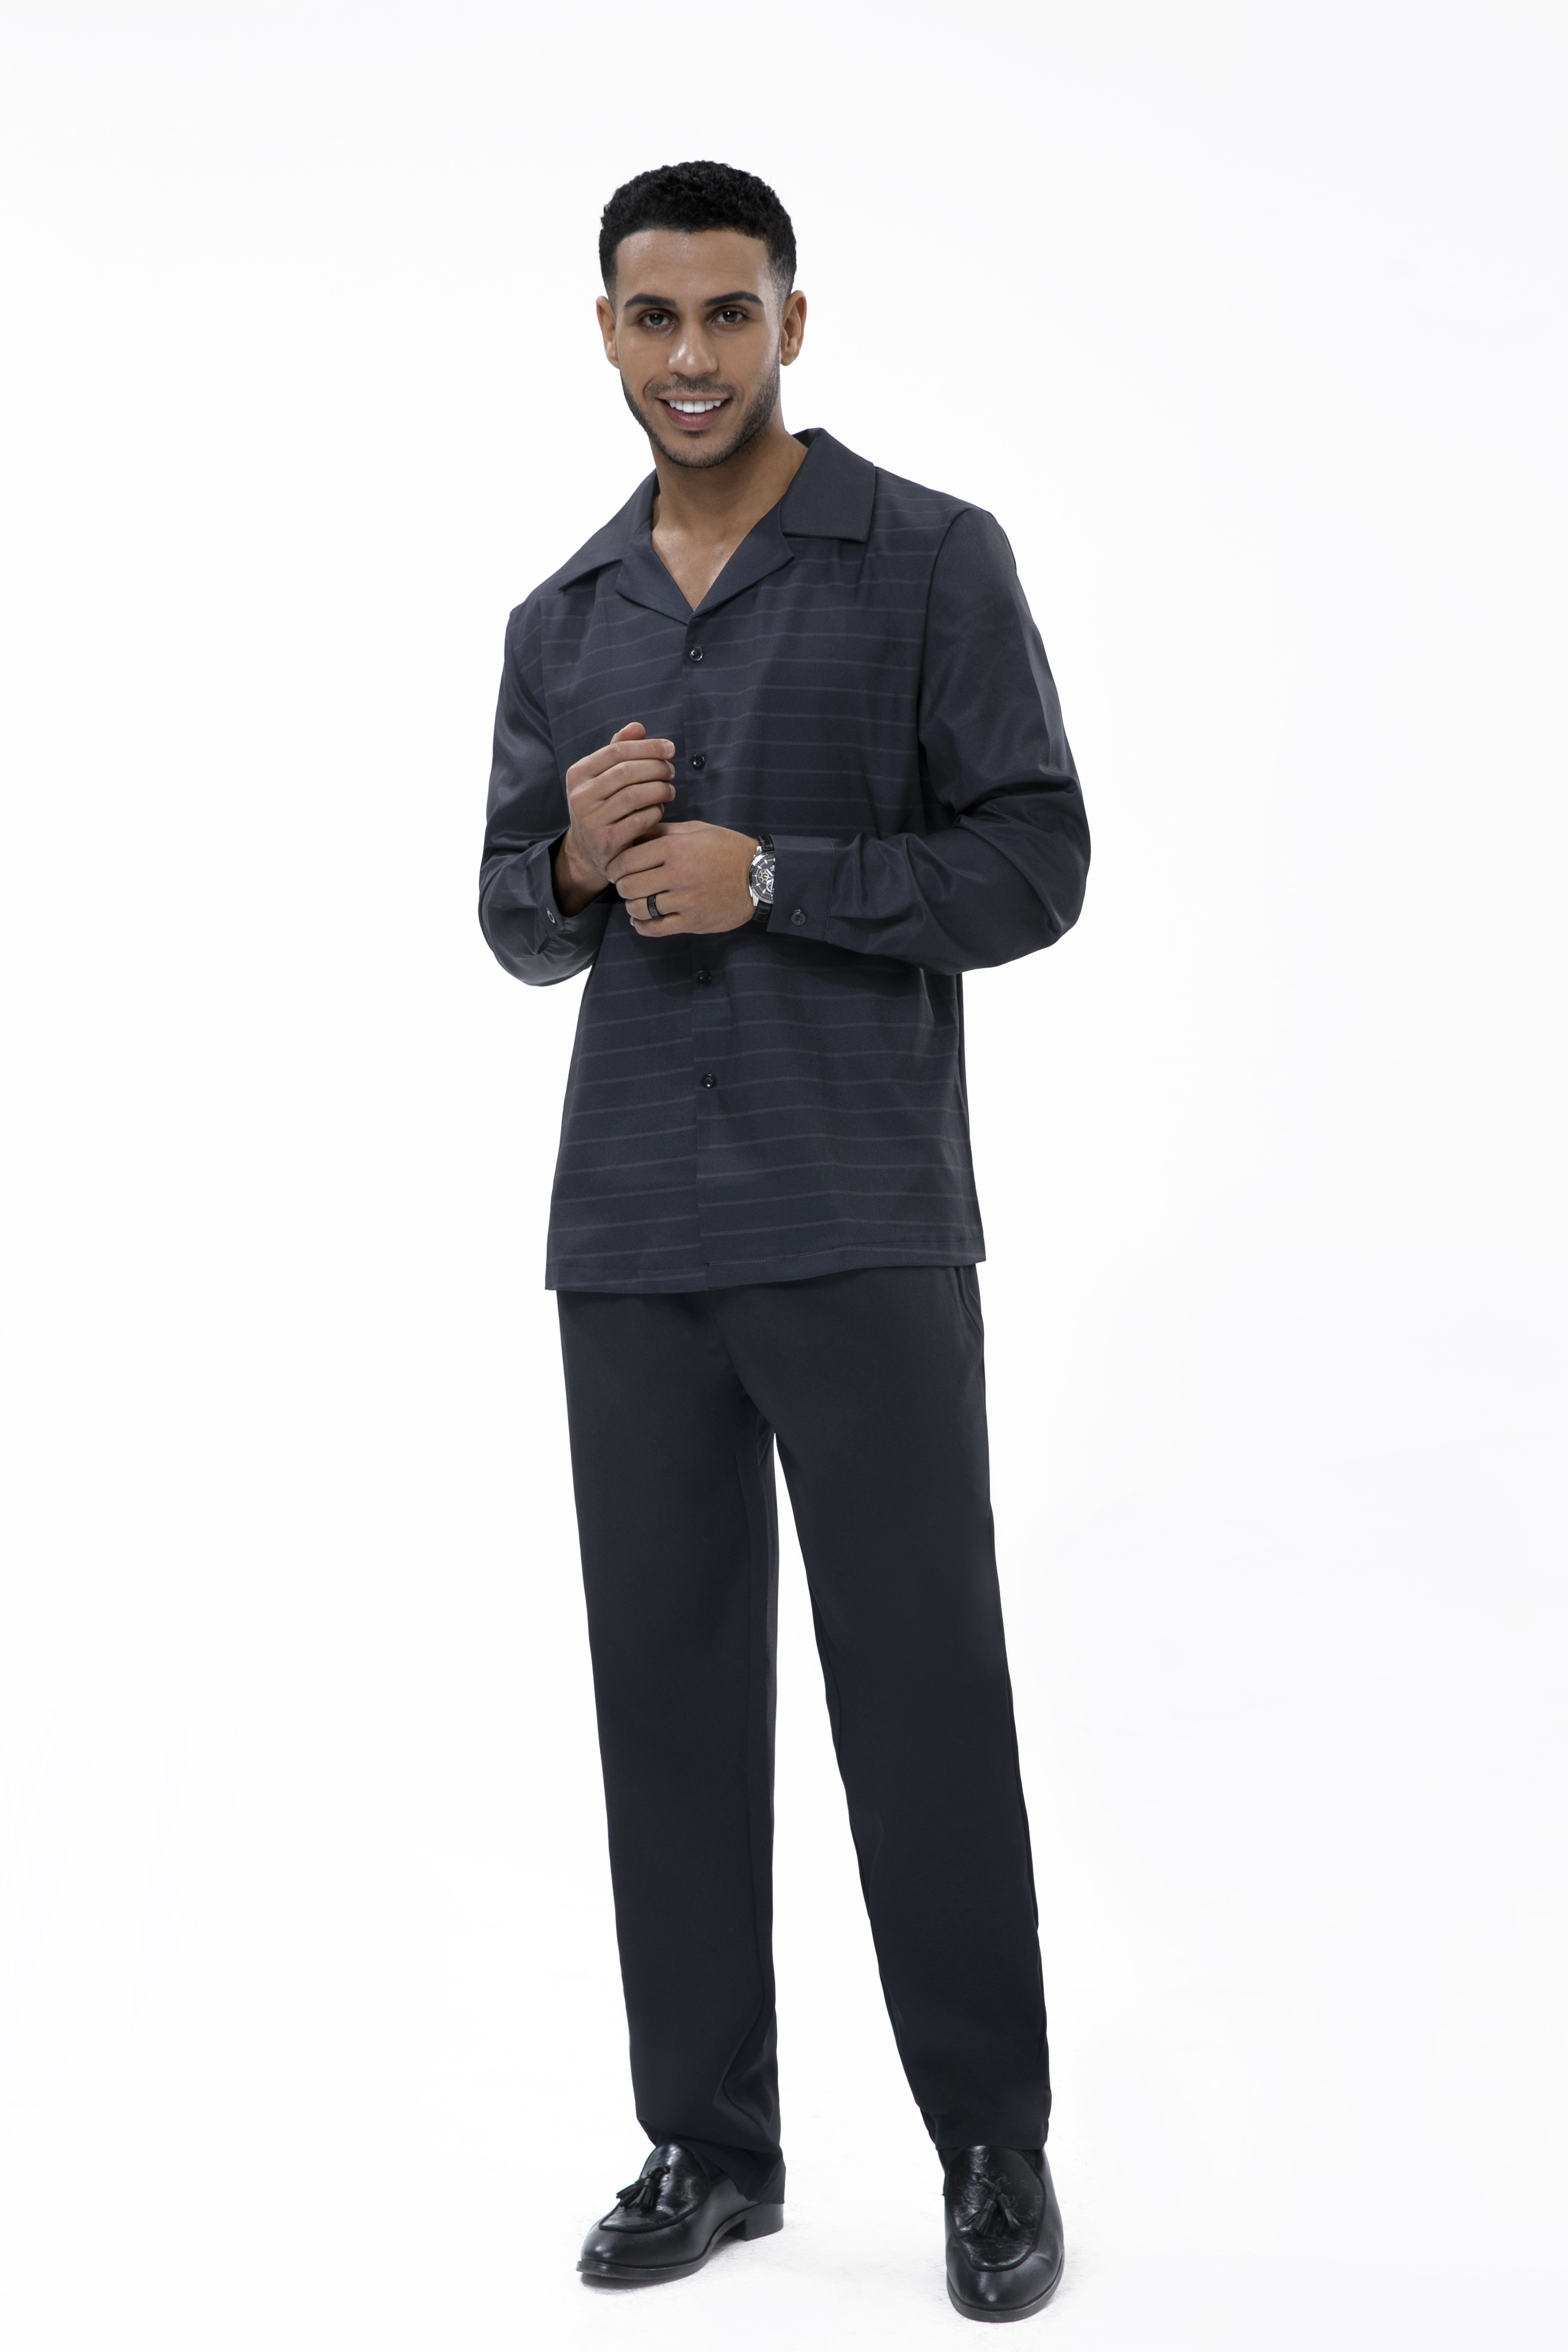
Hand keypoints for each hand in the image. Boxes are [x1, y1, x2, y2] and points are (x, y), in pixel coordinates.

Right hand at [552, 722, 675, 915]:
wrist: (588, 851)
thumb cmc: (602, 805)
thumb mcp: (603, 777)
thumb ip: (618, 750)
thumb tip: (638, 727)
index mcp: (578, 774)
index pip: (616, 750)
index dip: (647, 746)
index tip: (670, 748)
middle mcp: (580, 796)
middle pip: (626, 772)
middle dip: (656, 767)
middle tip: (671, 771)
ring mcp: (591, 821)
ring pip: (634, 796)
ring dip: (659, 790)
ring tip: (670, 790)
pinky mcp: (606, 842)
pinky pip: (639, 821)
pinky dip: (655, 812)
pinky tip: (659, 809)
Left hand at [607, 822, 756, 937]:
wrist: (760, 876)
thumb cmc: (727, 849)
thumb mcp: (696, 829)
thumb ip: (664, 832)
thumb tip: (633, 835)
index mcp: (675, 847)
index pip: (627, 859)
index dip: (615, 866)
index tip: (614, 870)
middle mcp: (678, 873)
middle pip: (629, 885)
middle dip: (622, 886)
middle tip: (626, 886)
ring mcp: (685, 900)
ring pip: (639, 908)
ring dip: (632, 906)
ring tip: (636, 902)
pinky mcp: (693, 921)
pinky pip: (655, 929)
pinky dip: (642, 926)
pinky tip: (642, 920)